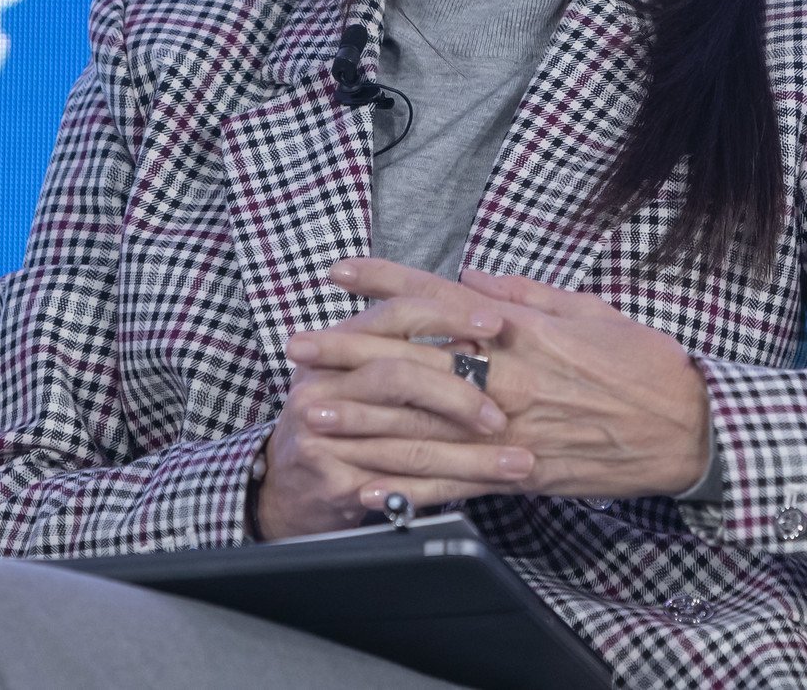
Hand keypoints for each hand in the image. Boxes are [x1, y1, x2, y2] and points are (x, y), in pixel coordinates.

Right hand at [254, 292, 535, 539]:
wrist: (286, 488)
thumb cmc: (341, 420)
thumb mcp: (361, 371)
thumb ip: (410, 346)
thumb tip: (472, 329)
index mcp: (337, 347)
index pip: (395, 315)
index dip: (446, 314)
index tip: (494, 323)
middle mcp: (323, 384)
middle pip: (399, 376)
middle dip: (460, 393)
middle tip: (503, 412)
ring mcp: (323, 434)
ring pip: (408, 441)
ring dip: (472, 455)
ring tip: (520, 461)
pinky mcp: (331, 481)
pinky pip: (402, 488)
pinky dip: (449, 491)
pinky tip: (485, 490)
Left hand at [311, 259, 712, 502]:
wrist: (690, 428)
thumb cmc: (645, 363)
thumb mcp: (587, 309)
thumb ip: (523, 294)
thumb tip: (470, 279)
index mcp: (522, 330)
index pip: (439, 299)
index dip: (385, 282)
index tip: (339, 273)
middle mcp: (507, 376)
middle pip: (413, 359)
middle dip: (349, 352)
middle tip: (299, 348)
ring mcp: (510, 430)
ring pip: (420, 425)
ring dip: (359, 420)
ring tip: (309, 414)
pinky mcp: (521, 474)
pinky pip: (453, 483)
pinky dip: (405, 485)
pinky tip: (365, 483)